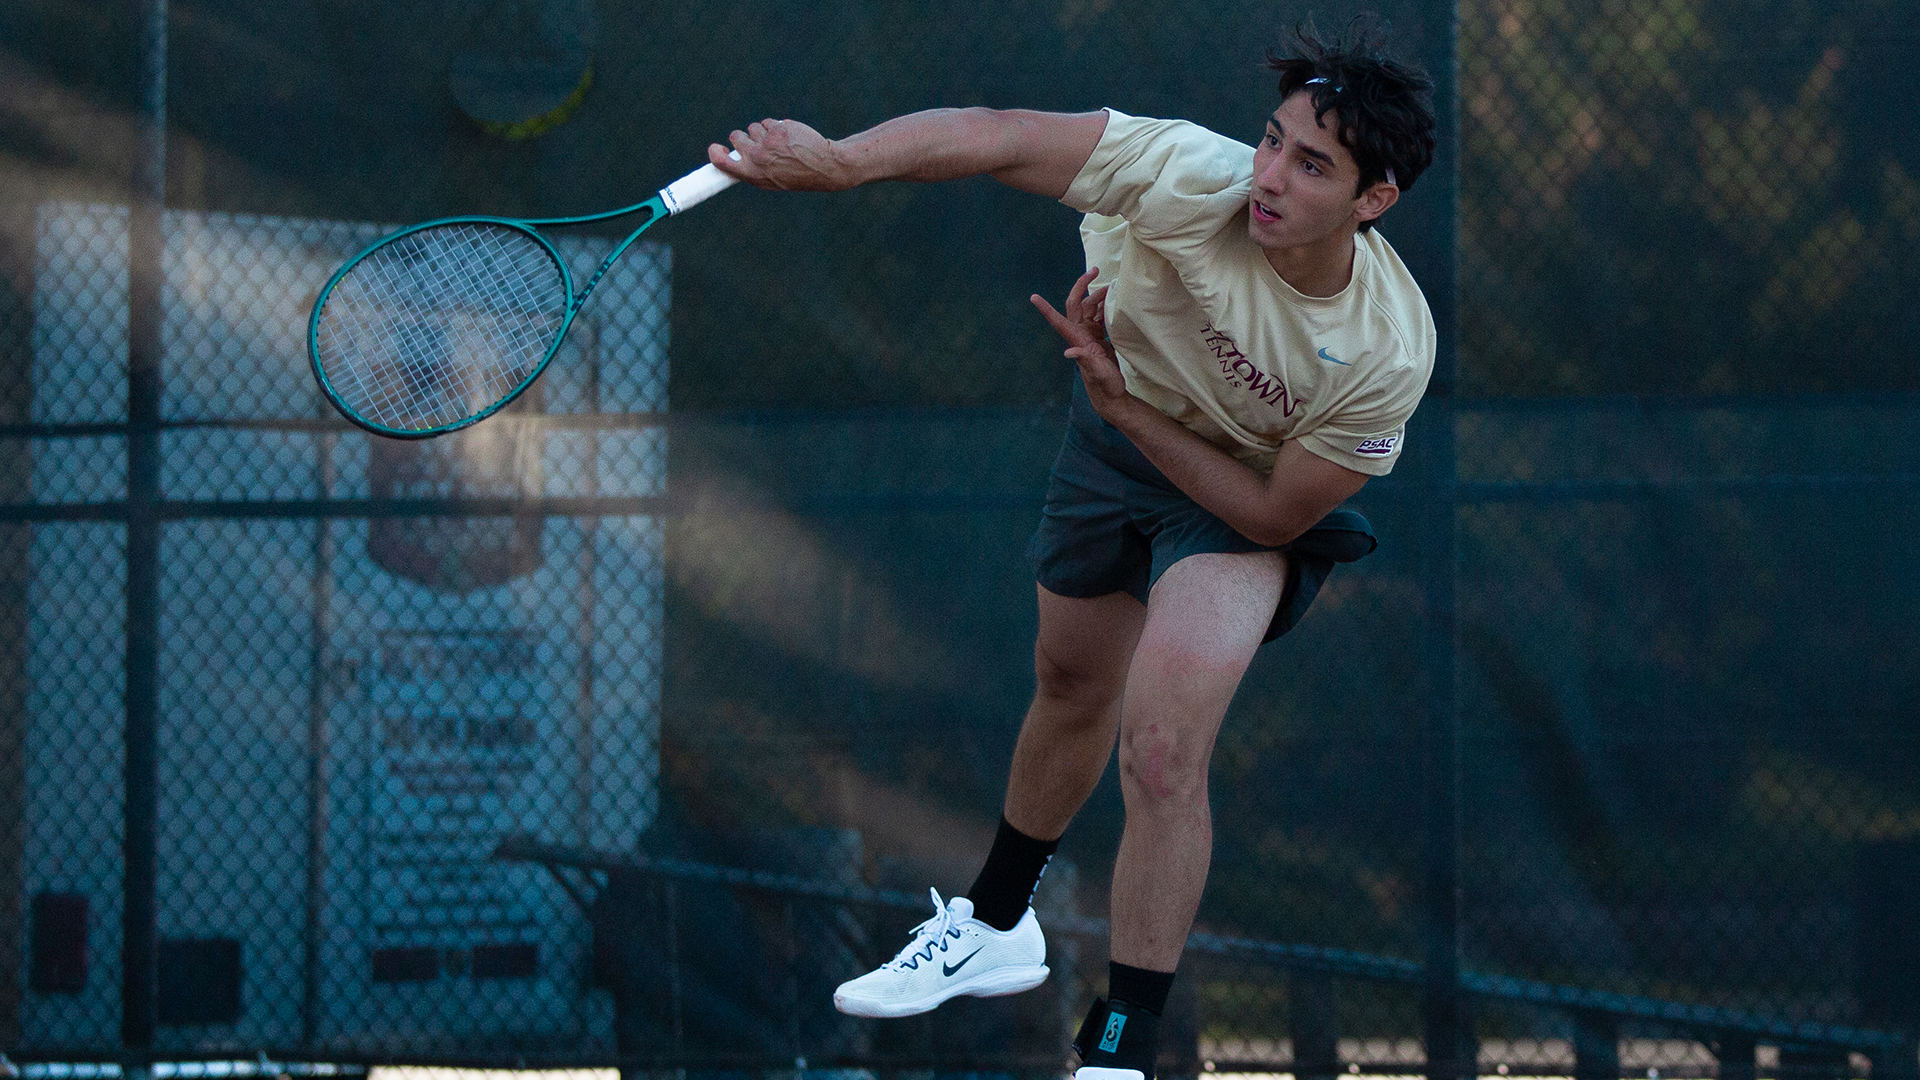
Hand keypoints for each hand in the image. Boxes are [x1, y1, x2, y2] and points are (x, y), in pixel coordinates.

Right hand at [709, 118, 851, 190]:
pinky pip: (768, 122)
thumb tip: (732, 159)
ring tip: (778, 144)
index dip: (715, 153)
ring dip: (762, 132)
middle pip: (735, 136)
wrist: (823, 167)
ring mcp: (767, 142)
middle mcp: (756, 158)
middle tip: (757, 143)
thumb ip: (751, 170)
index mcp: (751, 174)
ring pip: (753, 127)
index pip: (721, 162)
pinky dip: (775, 127)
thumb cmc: (796, 176)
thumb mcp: (771, 181)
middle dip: (743, 136)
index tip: (716, 148)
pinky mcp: (778, 129)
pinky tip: (788, 137)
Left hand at [1031, 268, 1132, 417]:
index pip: (1059, 320)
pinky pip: (1099, 316)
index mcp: (1078, 340)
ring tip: (1113, 286)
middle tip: (1096, 270)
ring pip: (1090, 308)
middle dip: (1083, 286)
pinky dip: (1105, 307)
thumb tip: (1068, 352)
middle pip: (1078, 304)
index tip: (1033, 297)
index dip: (1046, 309)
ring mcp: (1089, 336)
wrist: (1112, 395)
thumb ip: (1085, 361)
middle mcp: (1080, 335)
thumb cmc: (1105, 386)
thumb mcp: (1098, 373)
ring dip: (1099, 295)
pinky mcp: (1098, 338)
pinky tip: (1114, 301)